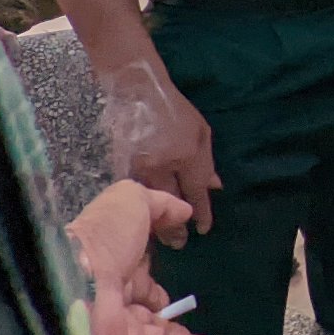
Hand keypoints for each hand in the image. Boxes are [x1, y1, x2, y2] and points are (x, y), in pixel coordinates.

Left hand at [66, 181, 212, 334]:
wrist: (74, 281)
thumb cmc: (103, 238)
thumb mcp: (131, 202)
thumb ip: (161, 206)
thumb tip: (185, 213)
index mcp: (113, 270)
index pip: (138, 287)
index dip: (154, 293)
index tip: (170, 299)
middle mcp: (113, 306)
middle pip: (148, 322)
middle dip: (173, 330)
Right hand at [97, 60, 221, 233]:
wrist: (135, 90)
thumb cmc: (173, 108)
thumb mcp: (200, 130)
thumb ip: (207, 162)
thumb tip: (214, 187)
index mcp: (186, 154)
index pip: (196, 192)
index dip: (202, 213)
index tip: (204, 229)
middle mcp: (162, 165)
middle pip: (170, 204)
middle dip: (175, 227)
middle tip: (180, 244)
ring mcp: (137, 166)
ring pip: (147, 204)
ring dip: (154, 224)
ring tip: (160, 239)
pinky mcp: (118, 166)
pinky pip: (130, 194)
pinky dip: (135, 208)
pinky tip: (138, 219)